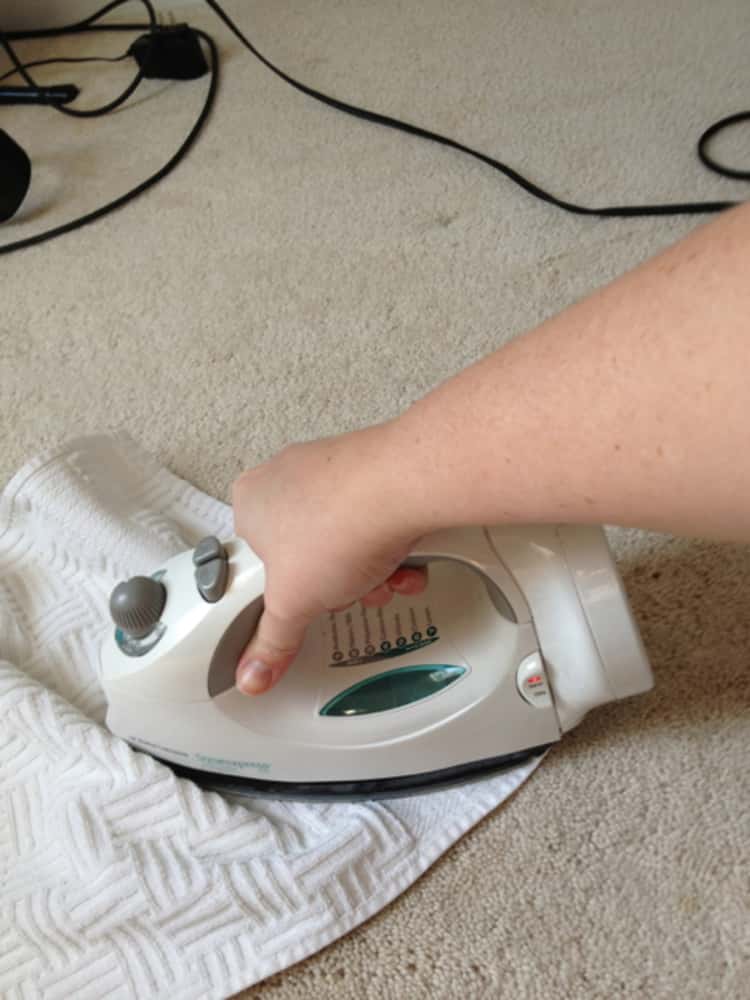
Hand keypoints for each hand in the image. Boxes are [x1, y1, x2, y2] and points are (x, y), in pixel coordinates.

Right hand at [232, 424, 426, 694]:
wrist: (403, 488)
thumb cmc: (339, 523)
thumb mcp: (293, 603)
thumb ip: (272, 642)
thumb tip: (255, 671)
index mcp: (250, 501)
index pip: (253, 559)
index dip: (278, 590)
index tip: (292, 605)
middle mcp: (288, 477)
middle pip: (306, 553)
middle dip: (333, 584)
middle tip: (341, 592)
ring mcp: (331, 470)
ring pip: (345, 538)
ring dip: (369, 571)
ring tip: (380, 579)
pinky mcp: (371, 470)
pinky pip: (377, 518)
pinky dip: (393, 546)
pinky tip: (404, 562)